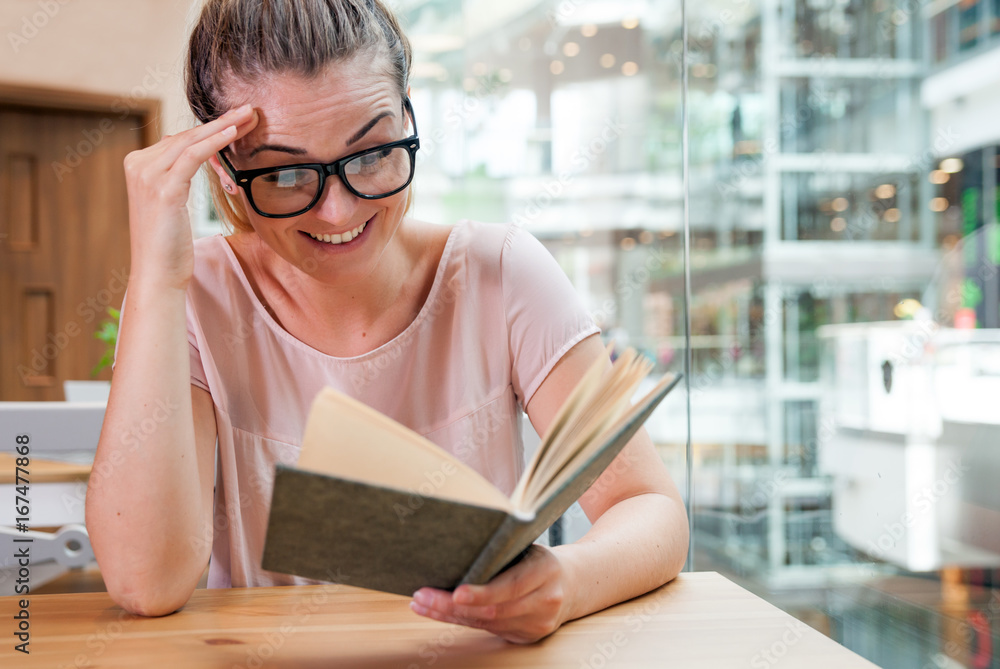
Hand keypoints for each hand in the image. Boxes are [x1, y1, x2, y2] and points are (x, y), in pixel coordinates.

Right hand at [122, 104, 257, 290]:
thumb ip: (178, 177)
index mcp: (139, 165)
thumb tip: (199, 157)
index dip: (212, 130)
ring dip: (224, 126)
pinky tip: (233, 133)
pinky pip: (192, 156)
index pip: (181, 139)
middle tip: (249, 110)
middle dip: (221, 122)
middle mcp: (138, 164)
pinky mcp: (162, 188)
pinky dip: (215, 142)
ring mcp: (147, 174)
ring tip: (249, 116)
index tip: (239, 121)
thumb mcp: (172, 204)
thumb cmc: (170, 245)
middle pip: (187, 135)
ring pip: (191, 141)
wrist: (157, 274)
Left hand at [410, 544, 572, 643]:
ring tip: (422, 603)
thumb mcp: (528, 547)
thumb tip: (459, 545)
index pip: (511, 587)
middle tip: (423, 597)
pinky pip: (489, 631)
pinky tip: (439, 613)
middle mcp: (545, 601)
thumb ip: (503, 550)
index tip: (455, 592)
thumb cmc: (539, 559)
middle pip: (494, 610)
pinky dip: (462, 621)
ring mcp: (538, 623)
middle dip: (453, 606)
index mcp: (546, 571)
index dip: (482, 593)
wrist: (573, 584)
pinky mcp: (528, 636)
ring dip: (450, 615)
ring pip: (487, 624)